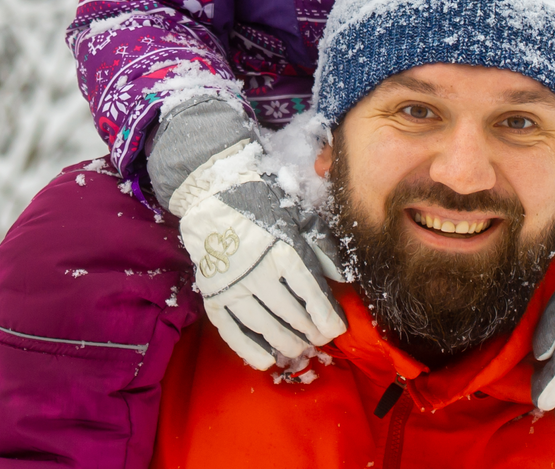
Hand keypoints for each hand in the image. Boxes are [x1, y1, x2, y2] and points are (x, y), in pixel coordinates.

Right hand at [168, 140, 347, 369]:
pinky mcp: (212, 294)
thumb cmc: (261, 202)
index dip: (329, 318)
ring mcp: (233, 286)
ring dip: (287, 343)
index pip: (313, 295)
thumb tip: (344, 278)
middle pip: (293, 315)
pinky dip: (250, 349)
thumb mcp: (298, 215)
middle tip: (319, 338)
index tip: (337, 328)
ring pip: (266, 328)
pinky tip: (267, 359)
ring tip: (299, 348)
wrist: (211, 194)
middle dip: (311, 332)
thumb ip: (323, 246)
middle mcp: (259, 272)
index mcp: (284, 250)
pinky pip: (232, 331)